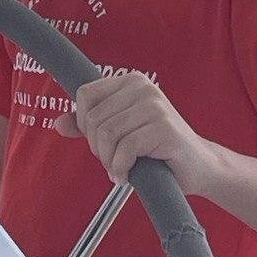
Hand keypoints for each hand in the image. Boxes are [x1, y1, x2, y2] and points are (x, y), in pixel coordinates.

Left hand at [54, 72, 215, 194]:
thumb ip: (89, 126)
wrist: (197, 167)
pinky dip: (121, 168)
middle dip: (97, 147)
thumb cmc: (158, 148)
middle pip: (94, 118)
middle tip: (112, 160)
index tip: (99, 140)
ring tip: (120, 168)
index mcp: (131, 81)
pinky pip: (125, 149)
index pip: (85, 94)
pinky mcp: (164, 128)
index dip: (84, 123)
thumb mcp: (119, 132)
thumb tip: (59, 124)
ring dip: (109, 160)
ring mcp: (155, 106)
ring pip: (107, 134)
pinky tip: (128, 175)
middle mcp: (143, 87)